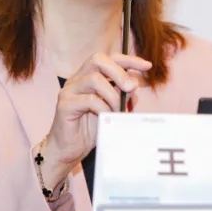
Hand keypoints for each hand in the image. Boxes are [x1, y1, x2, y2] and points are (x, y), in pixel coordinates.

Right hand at [38, 52, 151, 184]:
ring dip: (113, 95)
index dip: (128, 60)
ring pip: (95, 79)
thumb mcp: (111, 111)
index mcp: (87, 77)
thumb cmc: (88, 131)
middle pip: (98, 60)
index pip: (108, 58)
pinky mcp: (64, 105)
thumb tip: (136, 85)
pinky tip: (107, 118)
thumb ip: (122, 97)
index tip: (147, 66)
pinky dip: (104, 108)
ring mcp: (68, 91)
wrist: (68, 152)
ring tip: (118, 111)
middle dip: (120, 71)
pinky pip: (89, 100)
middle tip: (132, 88)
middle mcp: (76, 80)